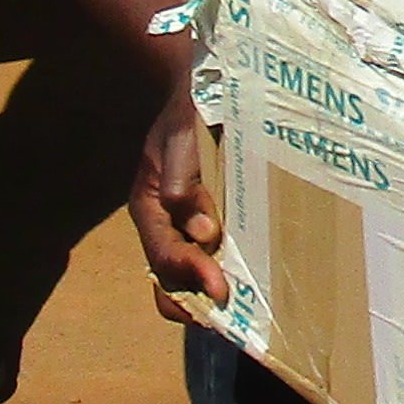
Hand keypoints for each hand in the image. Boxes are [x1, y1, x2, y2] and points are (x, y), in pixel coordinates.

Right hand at [131, 82, 229, 307]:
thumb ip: (181, 172)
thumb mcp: (179, 131)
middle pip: (171, 279)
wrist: (196, 86)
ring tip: (240, 314)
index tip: (221, 288)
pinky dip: (226, 274)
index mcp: (149, 207)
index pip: (164, 255)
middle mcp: (163, 224)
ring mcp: (184, 226)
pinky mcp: (208, 221)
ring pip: (189, 276)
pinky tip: (253, 283)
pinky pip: (212, 257)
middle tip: (229, 317)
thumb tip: (199, 227)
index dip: (191, 275)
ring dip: (209, 296)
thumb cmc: (186, 106)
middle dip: (196, 302)